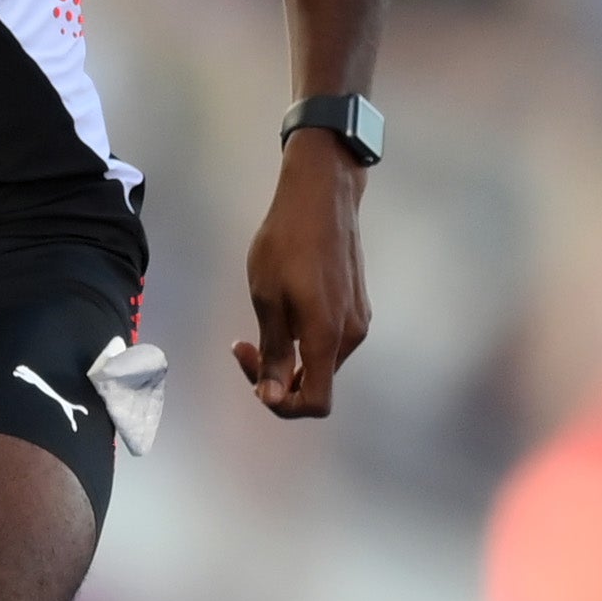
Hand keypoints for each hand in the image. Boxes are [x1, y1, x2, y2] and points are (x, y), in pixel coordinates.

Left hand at [238, 127, 371, 416]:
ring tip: (263, 317)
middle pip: (317, 381)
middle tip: (243, 343)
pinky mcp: (357, 304)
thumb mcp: (266, 298)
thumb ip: (273, 352)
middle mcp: (350, 336)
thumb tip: (272, 397)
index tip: (254, 376)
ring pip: (322, 359)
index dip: (283, 404)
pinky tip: (287, 303)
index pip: (316, 402)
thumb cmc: (286, 243)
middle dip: (279, 375)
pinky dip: (305, 335)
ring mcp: (358, 319)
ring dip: (291, 354)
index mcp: (327, 338)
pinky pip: (329, 337)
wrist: (322, 196)